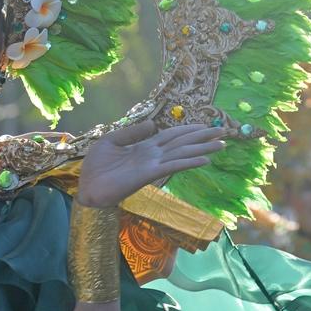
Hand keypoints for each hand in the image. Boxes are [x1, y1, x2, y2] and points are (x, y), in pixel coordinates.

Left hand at [75, 120, 224, 208]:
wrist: (87, 187)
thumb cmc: (96, 167)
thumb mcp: (111, 141)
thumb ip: (132, 132)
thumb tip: (154, 123)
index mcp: (144, 146)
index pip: (172, 135)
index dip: (189, 129)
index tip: (206, 124)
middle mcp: (153, 155)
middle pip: (182, 143)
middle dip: (202, 137)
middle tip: (223, 131)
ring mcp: (152, 165)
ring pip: (182, 153)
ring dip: (202, 148)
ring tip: (221, 144)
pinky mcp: (148, 174)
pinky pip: (172, 166)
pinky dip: (188, 162)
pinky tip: (204, 159)